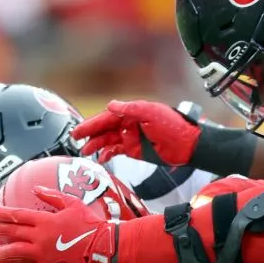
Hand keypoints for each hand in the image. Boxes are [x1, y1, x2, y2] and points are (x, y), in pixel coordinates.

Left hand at [0, 186, 115, 262]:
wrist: (104, 244)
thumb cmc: (92, 223)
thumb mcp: (73, 204)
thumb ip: (52, 196)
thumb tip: (36, 189)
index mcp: (45, 220)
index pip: (19, 215)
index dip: (3, 213)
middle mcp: (40, 236)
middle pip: (13, 231)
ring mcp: (42, 253)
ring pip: (15, 251)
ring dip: (2, 251)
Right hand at [72, 100, 201, 164]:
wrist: (188, 144)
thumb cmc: (173, 125)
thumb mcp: (152, 113)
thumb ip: (131, 109)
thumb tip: (110, 105)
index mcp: (132, 113)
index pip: (107, 117)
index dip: (92, 123)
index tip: (79, 129)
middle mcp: (129, 124)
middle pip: (104, 128)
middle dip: (89, 133)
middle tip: (75, 138)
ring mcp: (131, 137)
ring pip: (108, 140)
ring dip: (96, 145)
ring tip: (85, 150)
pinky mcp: (134, 150)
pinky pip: (116, 150)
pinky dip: (108, 153)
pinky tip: (102, 157)